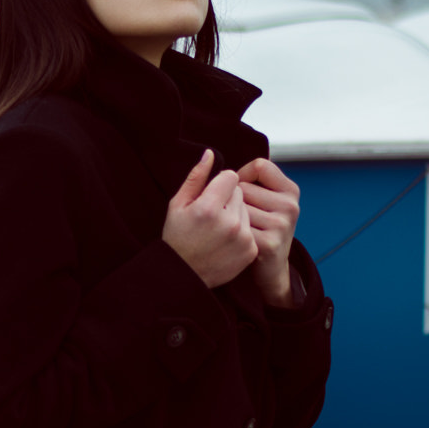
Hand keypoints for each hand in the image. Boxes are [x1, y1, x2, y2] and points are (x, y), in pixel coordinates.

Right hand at [163, 149, 256, 287]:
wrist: (184, 274)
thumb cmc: (177, 236)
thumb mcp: (178, 204)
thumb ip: (196, 177)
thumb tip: (210, 153)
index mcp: (209, 207)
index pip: (230, 177)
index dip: (219, 184)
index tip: (210, 196)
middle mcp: (229, 222)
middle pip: (240, 192)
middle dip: (228, 199)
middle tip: (211, 216)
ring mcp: (242, 238)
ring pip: (247, 209)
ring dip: (236, 214)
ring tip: (218, 229)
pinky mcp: (250, 250)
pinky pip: (251, 227)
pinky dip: (242, 231)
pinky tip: (225, 241)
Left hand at [236, 156, 301, 306]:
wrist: (269, 269)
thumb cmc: (260, 228)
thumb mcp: (266, 200)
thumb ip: (251, 178)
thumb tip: (210, 155)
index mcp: (291, 190)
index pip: (259, 166)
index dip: (242, 176)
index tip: (240, 191)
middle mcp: (290, 206)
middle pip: (243, 187)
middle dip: (235, 201)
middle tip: (242, 217)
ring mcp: (281, 225)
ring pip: (237, 207)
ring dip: (231, 218)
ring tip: (240, 229)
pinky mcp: (269, 243)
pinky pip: (236, 226)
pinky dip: (231, 233)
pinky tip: (237, 241)